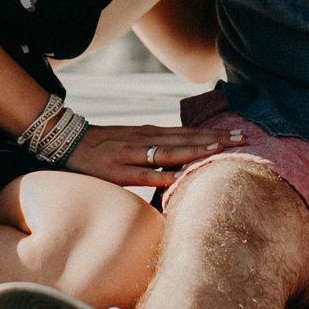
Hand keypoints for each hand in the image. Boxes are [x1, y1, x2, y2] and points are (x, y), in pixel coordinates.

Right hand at [61, 122, 242, 186]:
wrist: (65, 142)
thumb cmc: (100, 146)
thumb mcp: (130, 141)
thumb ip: (154, 148)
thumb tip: (180, 160)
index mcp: (150, 133)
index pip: (188, 132)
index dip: (213, 133)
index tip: (238, 133)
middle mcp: (145, 139)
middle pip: (186, 138)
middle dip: (215, 138)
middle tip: (244, 137)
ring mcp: (132, 154)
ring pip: (170, 152)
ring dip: (197, 150)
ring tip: (222, 149)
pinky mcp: (118, 171)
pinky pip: (146, 174)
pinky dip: (165, 174)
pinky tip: (183, 175)